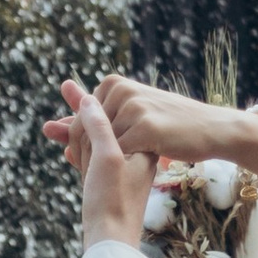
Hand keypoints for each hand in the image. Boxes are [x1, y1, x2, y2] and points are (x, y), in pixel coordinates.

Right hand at [42, 79, 157, 247]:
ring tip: (55, 127)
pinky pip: (91, 164)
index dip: (87, 105)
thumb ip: (99, 126)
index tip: (68, 87)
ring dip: (76, 138)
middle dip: (79, 120)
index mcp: (141, 144)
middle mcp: (134, 156)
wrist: (112, 243)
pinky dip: (79, 157)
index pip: (112, 113)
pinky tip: (68, 152)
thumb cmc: (113, 201)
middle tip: (64, 94)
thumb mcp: (107, 157)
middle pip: (101, 127)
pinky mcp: (109, 187)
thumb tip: (89, 99)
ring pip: (93, 145)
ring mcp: (121, 172)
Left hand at [90, 75, 257, 168]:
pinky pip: (120, 152)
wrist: (211, 128)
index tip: (91, 158)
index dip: (81, 143)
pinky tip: (132, 173)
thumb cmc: (169, 125)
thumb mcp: (127, 117)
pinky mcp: (145, 126)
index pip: (80, 120)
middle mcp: (120, 90)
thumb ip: (85, 121)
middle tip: (103, 169)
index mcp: (113, 83)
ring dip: (104, 164)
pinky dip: (123, 166)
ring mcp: (132, 107)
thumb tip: (46, 127)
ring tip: (119, 172)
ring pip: (101, 145)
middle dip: (89, 155)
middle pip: (87, 132)